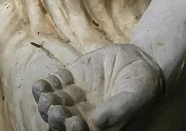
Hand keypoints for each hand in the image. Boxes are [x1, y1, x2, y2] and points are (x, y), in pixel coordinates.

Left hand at [32, 43, 163, 129]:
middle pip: (63, 122)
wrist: (141, 60)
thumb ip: (117, 110)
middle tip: (57, 111)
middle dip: (57, 118)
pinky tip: (42, 84)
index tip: (75, 123)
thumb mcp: (134, 97)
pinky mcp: (72, 76)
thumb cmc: (143, 85)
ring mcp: (76, 96)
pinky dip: (46, 85)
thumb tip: (97, 122)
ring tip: (46, 97)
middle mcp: (84, 115)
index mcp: (100, 127)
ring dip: (47, 103)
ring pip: (55, 104)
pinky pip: (54, 83)